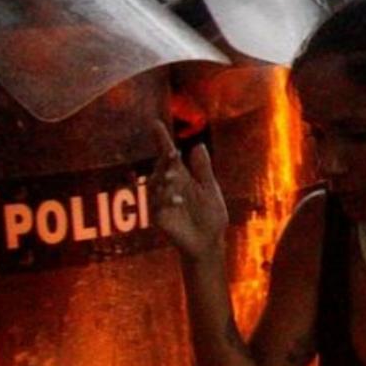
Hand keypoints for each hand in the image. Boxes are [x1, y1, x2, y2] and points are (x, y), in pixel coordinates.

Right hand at [149, 121, 227, 262]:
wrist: (209, 242)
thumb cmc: (210, 215)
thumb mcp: (210, 189)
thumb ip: (203, 169)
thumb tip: (198, 145)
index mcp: (181, 177)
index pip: (168, 156)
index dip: (161, 140)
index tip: (155, 123)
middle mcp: (168, 186)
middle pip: (161, 168)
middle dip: (165, 161)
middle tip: (171, 152)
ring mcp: (161, 201)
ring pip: (157, 185)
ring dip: (164, 179)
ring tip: (174, 174)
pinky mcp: (159, 217)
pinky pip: (159, 206)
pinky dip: (168, 201)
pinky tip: (178, 199)